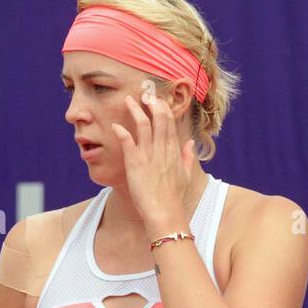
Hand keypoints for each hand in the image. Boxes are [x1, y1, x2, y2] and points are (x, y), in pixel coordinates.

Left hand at [110, 89, 196, 227]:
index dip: (163, 108)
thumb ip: (188, 157)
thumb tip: (191, 143)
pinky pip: (127, 142)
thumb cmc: (174, 197)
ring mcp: (149, 155)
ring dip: (135, 110)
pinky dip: (121, 132)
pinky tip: (115, 126)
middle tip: (144, 93)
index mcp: (174, 151)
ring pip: (143, 125)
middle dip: (152, 102)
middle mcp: (162, 149)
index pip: (169, 122)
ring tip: (128, 100)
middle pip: (159, 118)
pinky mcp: (135, 163)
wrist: (165, 213)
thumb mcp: (186, 175)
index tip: (157, 100)